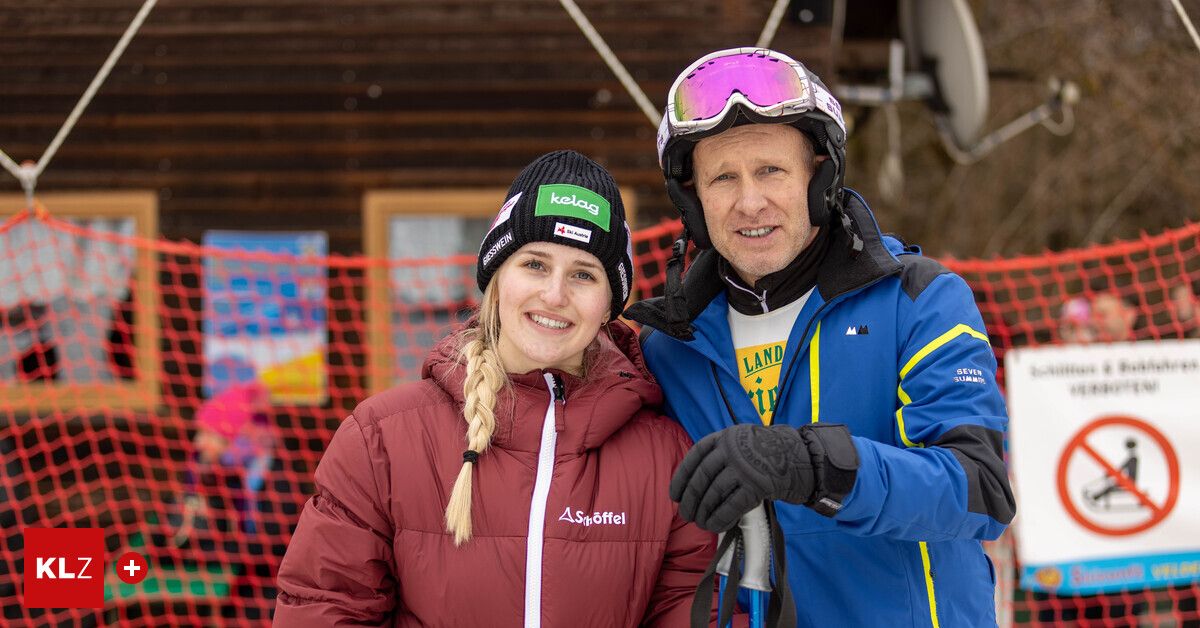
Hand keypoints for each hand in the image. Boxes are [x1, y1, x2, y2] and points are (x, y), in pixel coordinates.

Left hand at [669, 423, 859, 531]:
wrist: (800, 457)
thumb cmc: (765, 454)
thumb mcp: (740, 443)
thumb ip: (719, 456)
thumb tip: (693, 487)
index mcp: (724, 437)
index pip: (694, 457)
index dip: (681, 478)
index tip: (674, 495)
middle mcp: (731, 449)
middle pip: (702, 478)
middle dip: (691, 500)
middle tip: (686, 515)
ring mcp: (744, 466)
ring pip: (714, 494)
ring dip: (704, 512)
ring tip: (700, 523)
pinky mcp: (756, 484)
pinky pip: (731, 506)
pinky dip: (720, 519)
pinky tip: (715, 526)